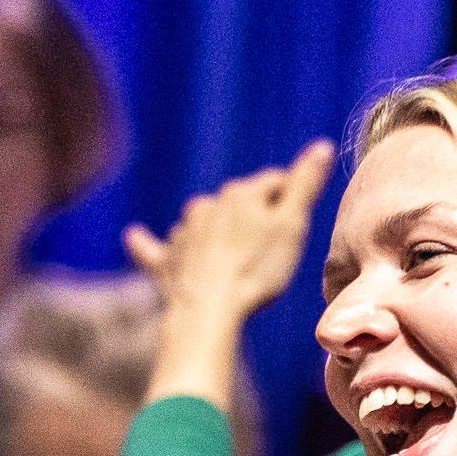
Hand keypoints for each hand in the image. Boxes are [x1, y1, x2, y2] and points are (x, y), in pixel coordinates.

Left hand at [125, 137, 333, 328]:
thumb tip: (323, 145)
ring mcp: (184, 232)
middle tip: (270, 253)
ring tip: (233, 263)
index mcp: (242, 193)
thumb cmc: (258, 269)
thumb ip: (306, 184)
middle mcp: (209, 205)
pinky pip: (155, 248)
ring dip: (217, 235)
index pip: (275, 184)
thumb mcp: (293, 225)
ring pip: (205, 225)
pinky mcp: (167, 261)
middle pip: (240, 205)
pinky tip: (133, 235)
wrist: (210, 310)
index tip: (299, 225)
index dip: (291, 201)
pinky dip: (147, 243)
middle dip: (255, 220)